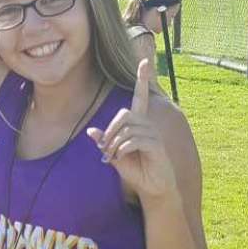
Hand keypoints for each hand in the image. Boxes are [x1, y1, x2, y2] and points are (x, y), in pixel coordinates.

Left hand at [87, 60, 176, 198]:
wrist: (151, 187)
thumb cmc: (136, 169)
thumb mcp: (114, 154)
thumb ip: (104, 142)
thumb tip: (91, 130)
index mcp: (139, 123)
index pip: (141, 97)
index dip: (142, 79)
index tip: (145, 61)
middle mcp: (148, 125)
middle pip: (124, 114)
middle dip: (110, 130)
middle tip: (104, 148)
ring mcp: (154, 135)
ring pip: (127, 128)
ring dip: (113, 143)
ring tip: (111, 156)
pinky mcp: (157, 146)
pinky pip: (134, 140)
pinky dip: (121, 149)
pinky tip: (120, 157)